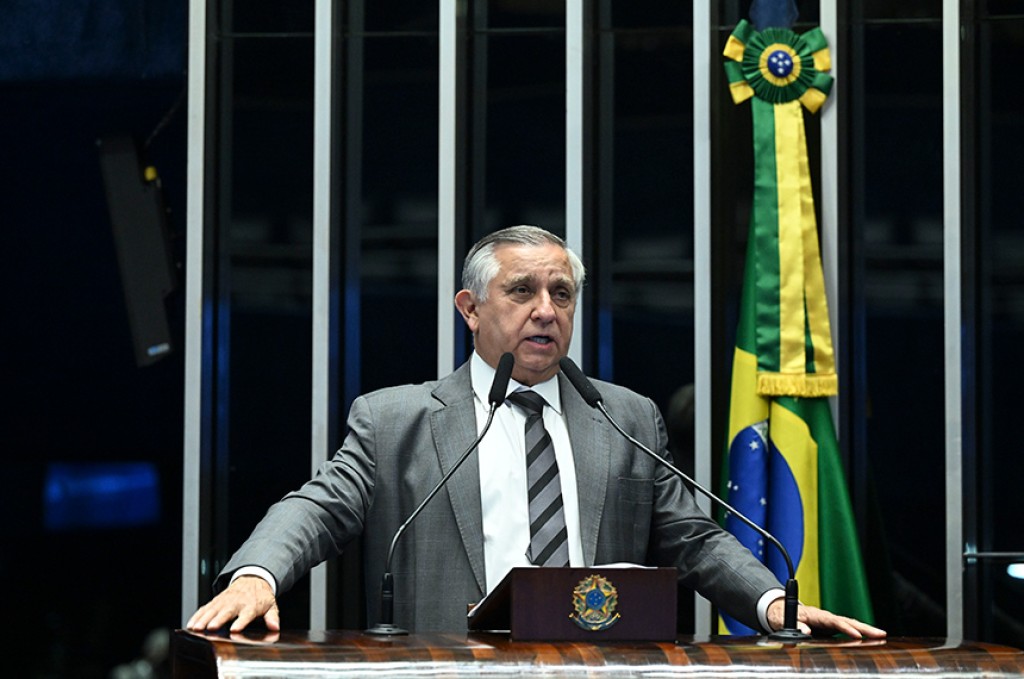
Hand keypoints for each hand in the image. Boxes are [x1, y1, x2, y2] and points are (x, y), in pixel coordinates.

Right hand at [186, 575, 279, 632]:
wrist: (253, 579)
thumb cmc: (260, 596)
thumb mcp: (271, 606)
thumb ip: (272, 617)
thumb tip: (275, 627)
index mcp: (251, 605)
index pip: (246, 614)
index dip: (241, 621)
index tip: (235, 629)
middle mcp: (236, 602)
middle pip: (226, 612)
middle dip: (218, 619)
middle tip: (211, 627)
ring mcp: (225, 601)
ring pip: (213, 610)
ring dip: (204, 619)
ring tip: (196, 628)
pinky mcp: (216, 601)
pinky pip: (205, 608)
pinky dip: (197, 615)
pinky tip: (191, 624)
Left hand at [766, 599, 886, 638]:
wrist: (780, 611)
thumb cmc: (781, 616)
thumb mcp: (783, 621)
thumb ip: (795, 625)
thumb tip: (806, 631)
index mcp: (815, 615)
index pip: (834, 621)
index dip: (845, 628)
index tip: (857, 634)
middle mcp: (825, 617)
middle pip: (847, 620)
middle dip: (864, 627)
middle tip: (881, 634)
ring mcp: (829, 622)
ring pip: (850, 624)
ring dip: (866, 630)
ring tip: (882, 636)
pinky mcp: (830, 627)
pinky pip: (847, 629)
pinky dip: (859, 633)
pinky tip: (870, 639)